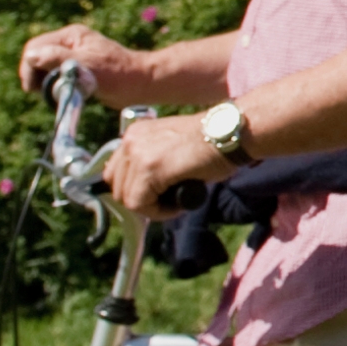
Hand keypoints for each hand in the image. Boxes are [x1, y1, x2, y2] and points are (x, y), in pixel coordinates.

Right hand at [19, 23, 148, 101]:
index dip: (29, 67)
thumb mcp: (86, 65)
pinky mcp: (79, 68)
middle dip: (35, 74)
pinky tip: (60, 94)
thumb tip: (31, 56)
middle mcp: (71, 42)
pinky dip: (53, 85)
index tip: (33, 88)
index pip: (35, 46)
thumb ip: (57, 58)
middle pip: (37, 55)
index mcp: (72, 35)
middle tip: (41, 93)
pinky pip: (56, 75)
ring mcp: (74, 55)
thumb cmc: (118, 74)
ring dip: (43, 81)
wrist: (142, 84)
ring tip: (53, 94)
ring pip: (45, 67)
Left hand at [105, 112, 223, 216]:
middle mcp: (131, 141)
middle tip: (166, 201)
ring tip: (175, 202)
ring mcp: (138, 154)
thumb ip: (152, 160)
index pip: (115, 172)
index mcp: (134, 133)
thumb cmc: (212, 142)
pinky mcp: (150, 170)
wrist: (232, 133)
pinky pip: (140, 205)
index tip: (155, 195)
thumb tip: (143, 189)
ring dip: (151, 207)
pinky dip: (159, 212)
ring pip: (127, 199)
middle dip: (141, 200)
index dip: (133, 189)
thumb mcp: (171, 145)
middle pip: (117, 187)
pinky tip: (178, 205)